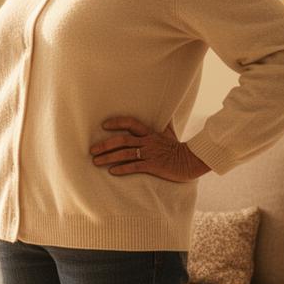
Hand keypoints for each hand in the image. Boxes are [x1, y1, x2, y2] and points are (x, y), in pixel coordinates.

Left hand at [89, 117, 210, 181]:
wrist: (191, 161)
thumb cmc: (178, 147)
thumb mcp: (170, 132)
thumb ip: (163, 123)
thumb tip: (164, 112)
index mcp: (150, 132)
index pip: (130, 123)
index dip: (116, 122)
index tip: (103, 126)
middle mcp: (148, 141)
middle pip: (122, 140)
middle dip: (105, 144)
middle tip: (91, 149)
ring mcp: (150, 153)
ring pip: (125, 154)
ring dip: (108, 157)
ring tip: (96, 161)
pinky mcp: (153, 166)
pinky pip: (135, 166)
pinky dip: (122, 169)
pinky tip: (112, 171)